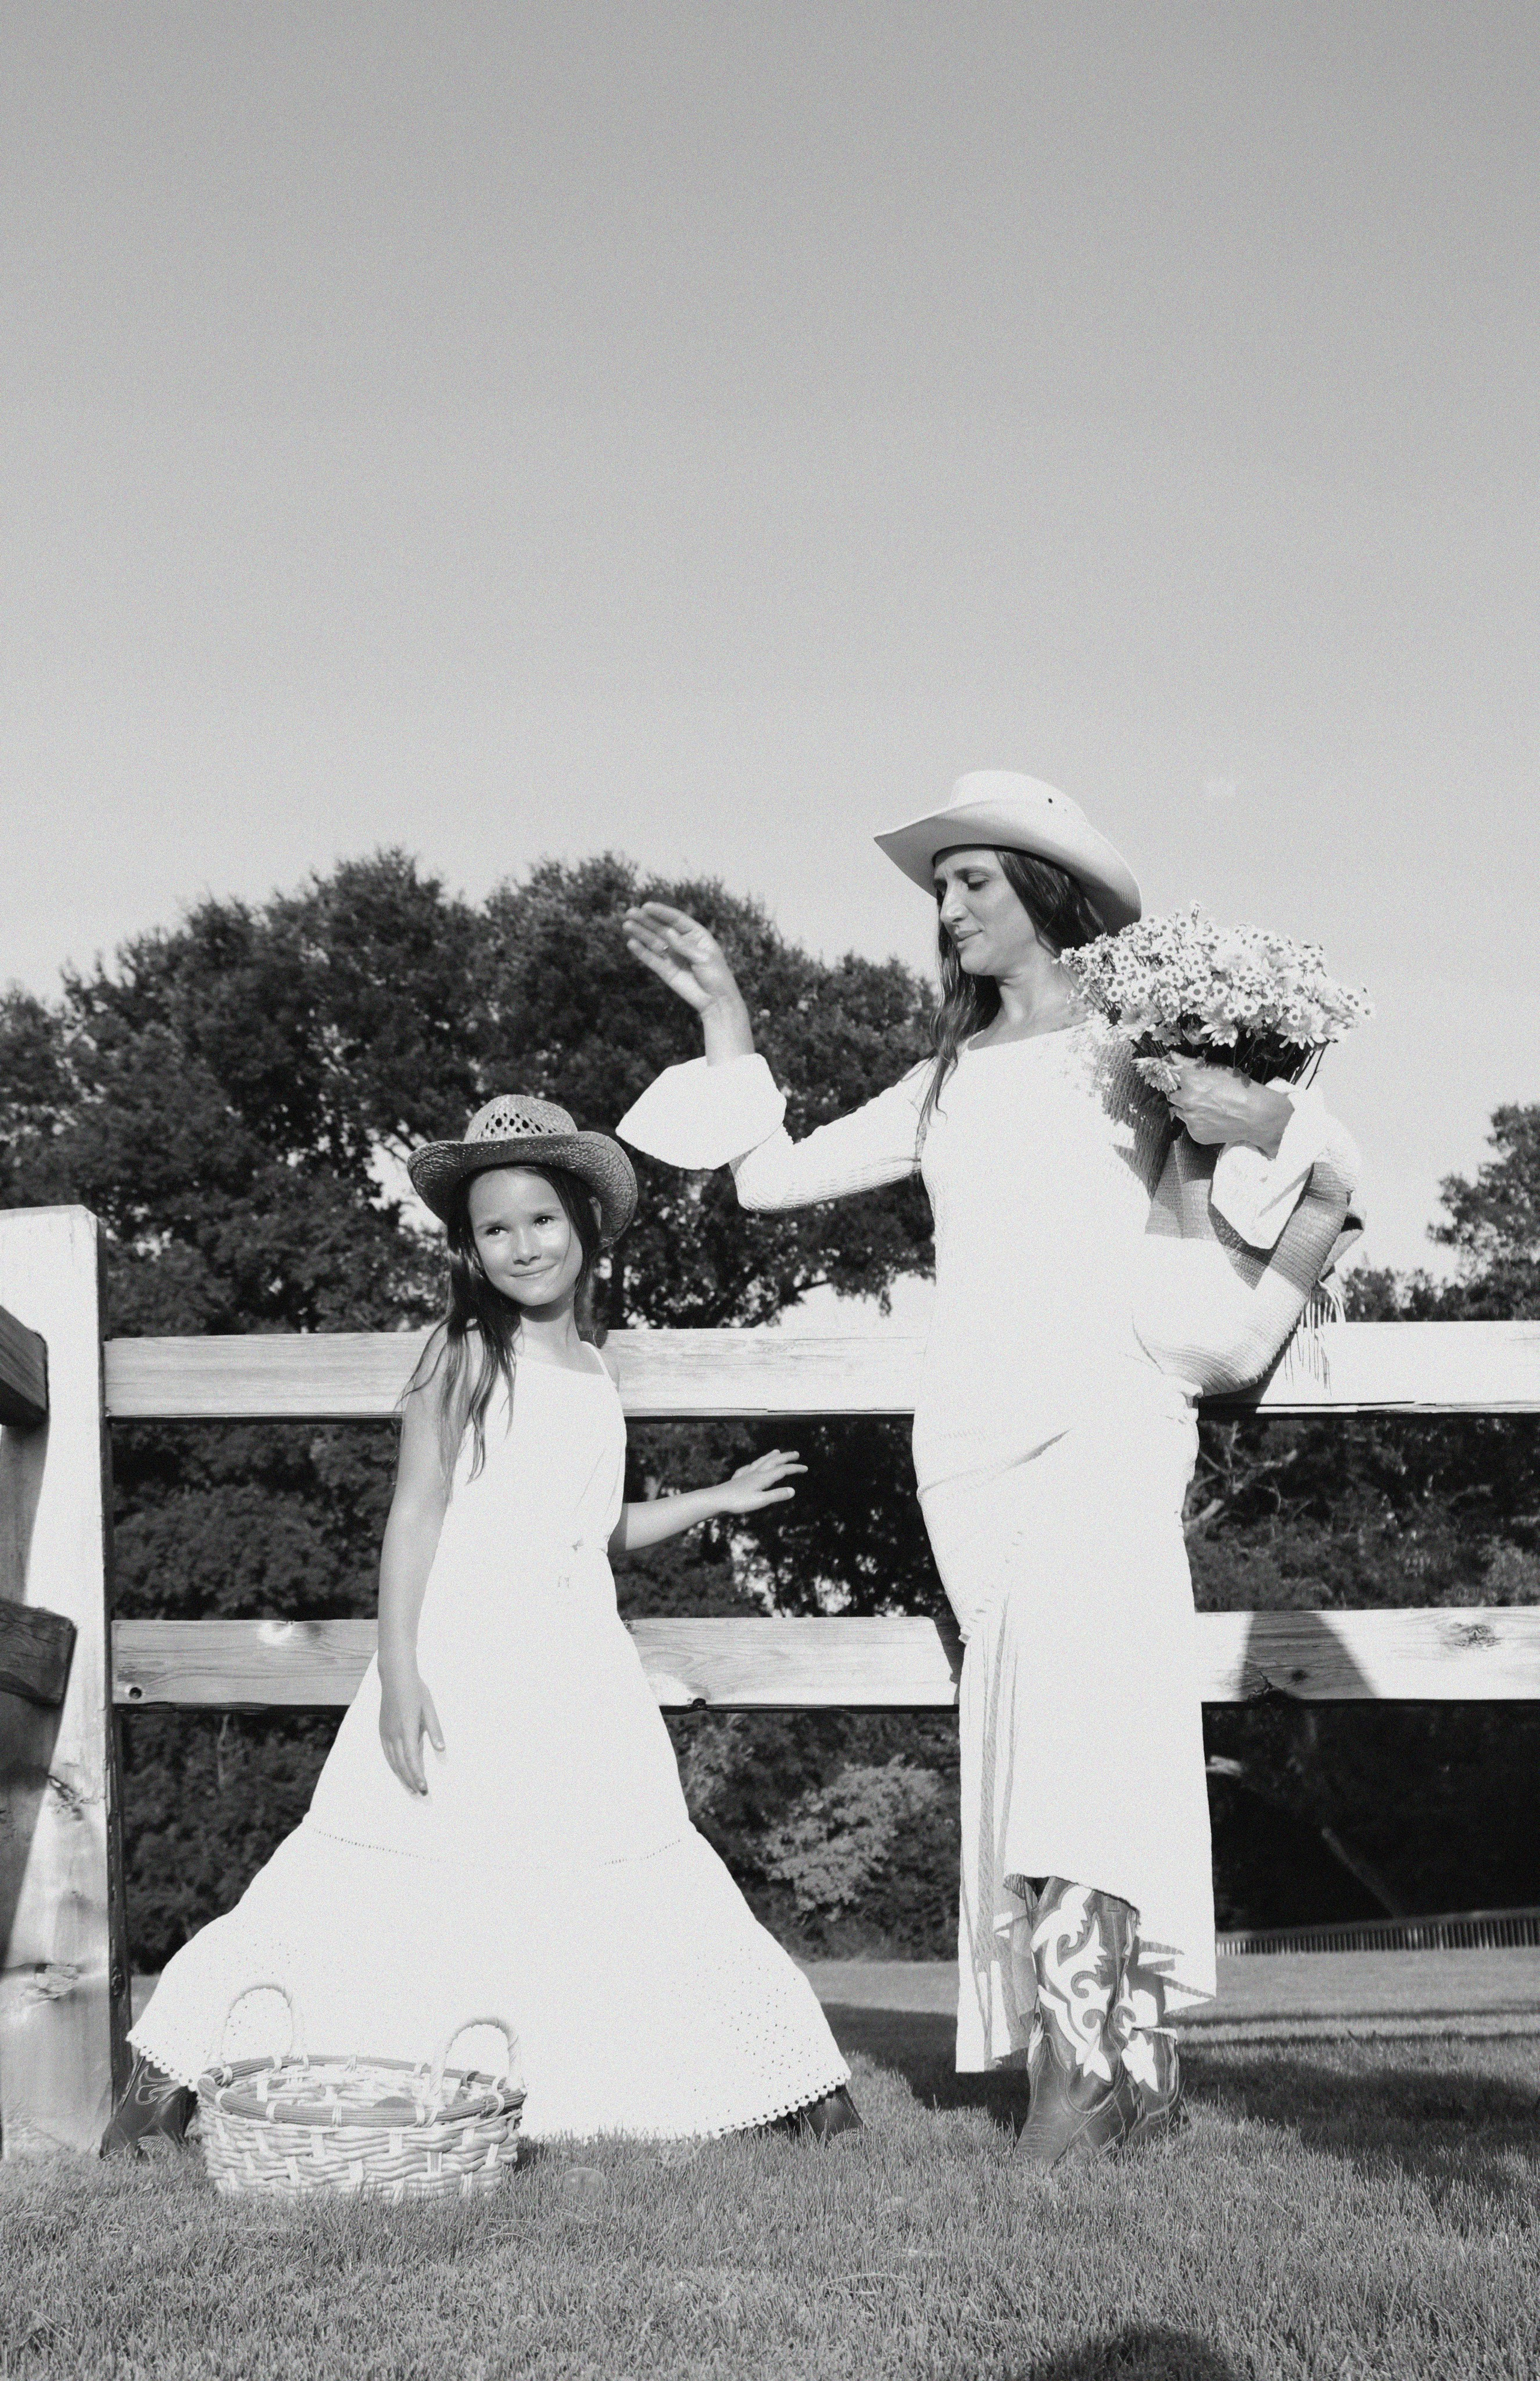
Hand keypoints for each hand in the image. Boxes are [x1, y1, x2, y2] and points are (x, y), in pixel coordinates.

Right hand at [378, 1667, 445, 1796]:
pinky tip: (399, 1771)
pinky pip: (387, 1753)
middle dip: (411, 1780)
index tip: (425, 1788)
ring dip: (402, 1776)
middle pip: (401, 1764)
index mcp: (407, 1728)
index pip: (412, 1759)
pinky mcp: (382, 1730)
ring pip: (392, 1761)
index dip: (418, 1775)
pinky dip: (393, 1765)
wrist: (395, 1677)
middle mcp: (394, 1734)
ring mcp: (386, 1733)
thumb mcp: (429, 1708)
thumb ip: (435, 1729)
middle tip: (421, 1793)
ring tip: (411, 1788)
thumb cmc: (416, 1691)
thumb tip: (441, 1749)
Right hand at [621, 903, 744, 1017]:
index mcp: (696, 935)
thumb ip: (684, 946)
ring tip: (626, 925)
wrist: (716, 1001)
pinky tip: (632, 943)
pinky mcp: (665, 970)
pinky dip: (642, 952)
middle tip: (630, 912)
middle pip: (661, 928)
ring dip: (640, 933)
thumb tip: (667, 932)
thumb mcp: (704, 958)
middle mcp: (682, 943)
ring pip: (654, 942)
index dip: (661, 912)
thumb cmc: (716, 976)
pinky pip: (651, 959)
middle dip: (646, 920)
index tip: (646, 906)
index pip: (676, 920)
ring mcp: (673, 957)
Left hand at [713, 1448, 805, 1515]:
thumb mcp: (760, 1501)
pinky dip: (753, 1465)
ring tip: (776, 1451)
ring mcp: (745, 1475)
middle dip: (785, 1457)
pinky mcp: (737, 1479)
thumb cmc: (738, 1502)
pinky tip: (751, 1466)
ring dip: (770, 1456)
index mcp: (763, 1478)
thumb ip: (776, 1495)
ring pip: (760, 1462)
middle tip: (796, 1453)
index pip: (782, 1470)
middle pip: (773, 1461)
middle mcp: (755, 1473)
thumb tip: (793, 1491)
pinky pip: (747, 1468)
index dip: (794, 1468)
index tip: (805, 1467)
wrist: (716, 1500)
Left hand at [1167, 1059, 1291, 1156]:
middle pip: (1173, 1096)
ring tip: (1209, 1108)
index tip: (1182, 1078)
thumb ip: (1190, 1063)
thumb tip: (1172, 1055)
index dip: (1177, 1077)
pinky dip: (1198, 1123)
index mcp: (1190, 1081)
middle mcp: (1186, 1100)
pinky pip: (1190, 1126)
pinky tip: (1213, 1119)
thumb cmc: (1240, 1089)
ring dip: (1189, 1109)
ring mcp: (1190, 1119)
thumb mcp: (1218, 1070)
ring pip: (1181, 1111)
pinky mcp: (1195, 1134)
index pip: (1171, 1076)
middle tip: (1200, 1095)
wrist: (1256, 1115)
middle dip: (1183, 1094)